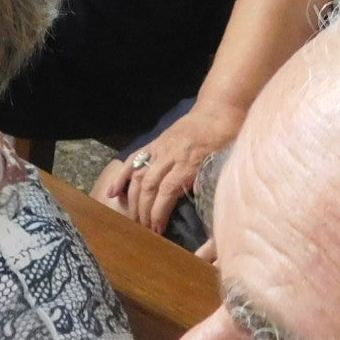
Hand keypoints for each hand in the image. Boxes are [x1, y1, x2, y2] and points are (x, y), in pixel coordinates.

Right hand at [97, 98, 243, 233]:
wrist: (219, 108)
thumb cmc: (227, 136)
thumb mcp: (226, 158)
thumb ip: (211, 177)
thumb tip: (196, 197)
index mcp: (189, 162)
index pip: (168, 190)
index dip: (159, 211)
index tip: (158, 229)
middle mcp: (170, 156)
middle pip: (150, 186)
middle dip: (144, 211)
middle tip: (144, 231)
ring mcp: (160, 148)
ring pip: (138, 175)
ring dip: (132, 199)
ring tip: (132, 219)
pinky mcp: (155, 143)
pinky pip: (134, 159)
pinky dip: (121, 176)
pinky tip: (112, 192)